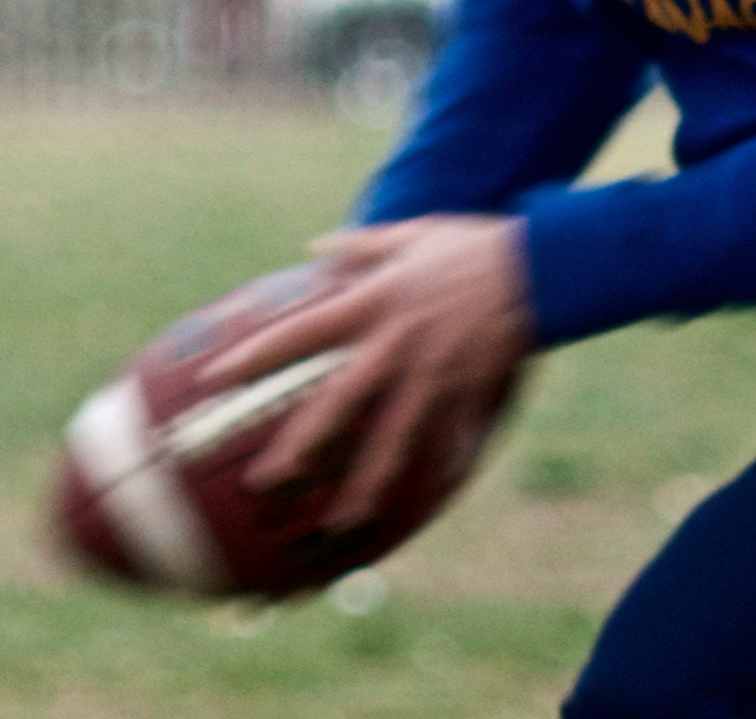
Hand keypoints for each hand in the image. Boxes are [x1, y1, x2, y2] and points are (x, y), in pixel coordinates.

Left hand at [206, 216, 535, 529]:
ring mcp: (432, 376)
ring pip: (389, 440)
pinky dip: (432, 478)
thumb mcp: (409, 234)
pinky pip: (445, 445)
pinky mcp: (468, 395)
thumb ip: (360, 247)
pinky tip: (416, 511)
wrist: (540, 267)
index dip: (255, 356)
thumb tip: (316, 247)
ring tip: (337, 522)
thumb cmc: (470, 246)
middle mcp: (393, 346)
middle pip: (336, 404)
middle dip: (300, 445)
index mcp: (371, 303)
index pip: (299, 334)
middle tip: (264, 482)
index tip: (216, 378)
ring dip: (362, 484)